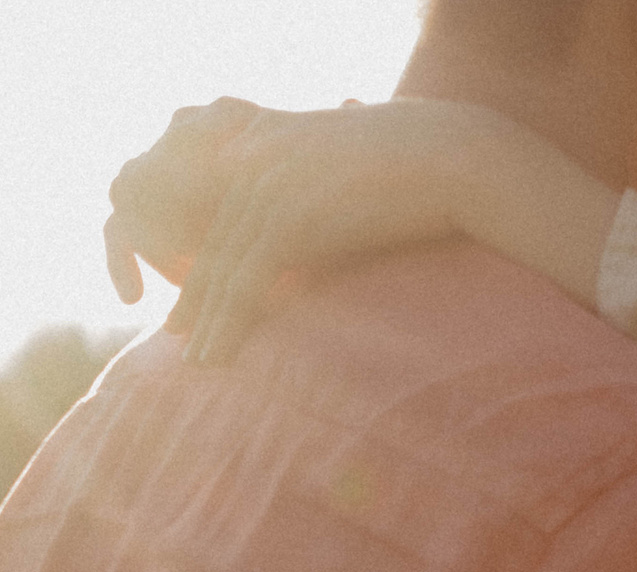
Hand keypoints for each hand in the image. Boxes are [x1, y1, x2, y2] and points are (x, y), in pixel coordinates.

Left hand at [110, 99, 507, 364]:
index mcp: (272, 145)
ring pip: (225, 265)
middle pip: (218, 240)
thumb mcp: (368, 153)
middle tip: (182, 334)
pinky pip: (246, 280)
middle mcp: (258, 160)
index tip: (199, 297)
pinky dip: (228, 322)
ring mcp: (269, 186)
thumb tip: (341, 145)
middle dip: (200, 294)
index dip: (212, 261)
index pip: (230, 214)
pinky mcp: (288, 217)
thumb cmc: (430, 160)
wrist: (455, 157)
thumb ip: (340, 160)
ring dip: (208, 319)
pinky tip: (218, 354)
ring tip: (200, 361)